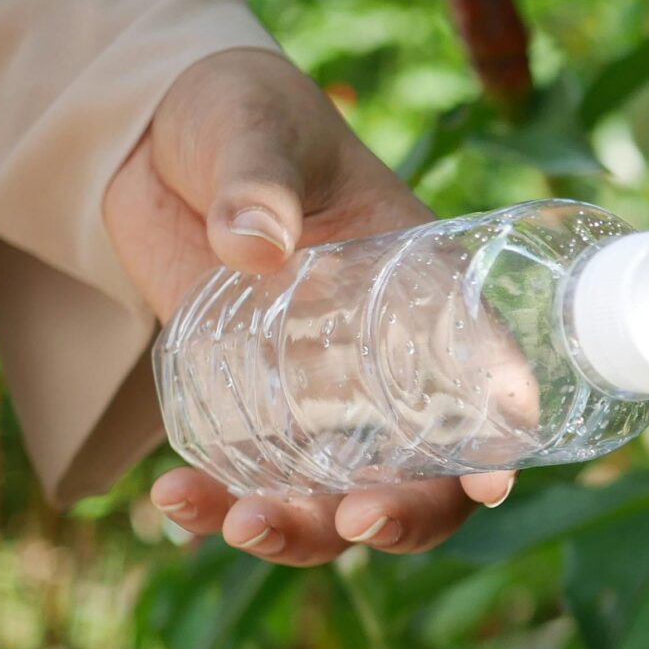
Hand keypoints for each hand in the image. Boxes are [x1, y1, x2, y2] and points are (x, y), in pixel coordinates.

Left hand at [105, 48, 511, 563]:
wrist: (147, 138)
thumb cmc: (236, 114)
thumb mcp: (254, 126)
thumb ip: (258, 177)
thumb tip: (253, 243)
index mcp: (425, 293)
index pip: (489, 381)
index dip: (501, 442)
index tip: (488, 484)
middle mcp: (386, 362)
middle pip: (426, 471)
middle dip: (403, 515)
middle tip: (354, 520)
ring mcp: (317, 395)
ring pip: (338, 497)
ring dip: (303, 534)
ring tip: (237, 526)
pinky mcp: (247, 408)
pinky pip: (253, 481)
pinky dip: (219, 508)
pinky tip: (175, 504)